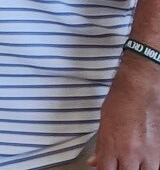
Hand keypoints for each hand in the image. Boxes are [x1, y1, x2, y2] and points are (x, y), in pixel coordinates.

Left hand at [90, 52, 159, 169]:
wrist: (142, 87)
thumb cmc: (120, 100)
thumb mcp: (103, 122)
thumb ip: (100, 146)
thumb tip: (95, 162)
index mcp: (112, 145)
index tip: (104, 168)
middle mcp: (130, 154)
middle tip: (117, 165)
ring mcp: (147, 155)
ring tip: (130, 164)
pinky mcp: (159, 152)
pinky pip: (154, 169)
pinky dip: (146, 168)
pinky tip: (141, 164)